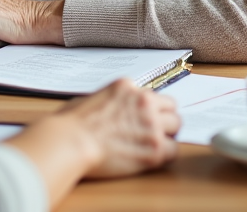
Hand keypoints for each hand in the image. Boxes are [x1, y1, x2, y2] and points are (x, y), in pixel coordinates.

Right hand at [61, 79, 180, 177]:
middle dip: (164, 120)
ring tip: (152, 146)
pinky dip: (164, 155)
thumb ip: (111, 101)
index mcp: (127, 87)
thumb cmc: (71, 123)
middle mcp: (143, 101)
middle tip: (153, 132)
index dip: (150, 109)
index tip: (144, 119)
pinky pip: (173, 151)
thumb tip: (113, 110)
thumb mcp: (91, 99)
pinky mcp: (154, 148)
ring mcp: (151, 124)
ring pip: (176, 126)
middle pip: (171, 108)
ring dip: (166, 135)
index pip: (152, 95)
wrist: (70, 142)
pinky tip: (149, 158)